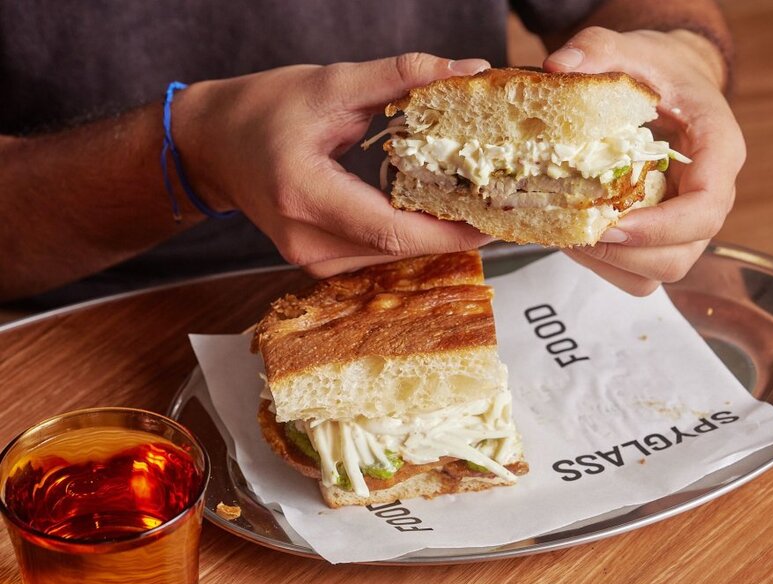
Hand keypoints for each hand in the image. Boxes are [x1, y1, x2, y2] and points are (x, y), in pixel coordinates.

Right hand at [174, 54, 492, 276]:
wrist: (213, 145)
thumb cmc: (261, 111)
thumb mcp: (330, 84)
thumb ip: (400, 76)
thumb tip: (465, 73)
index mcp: (304, 194)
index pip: (391, 227)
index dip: (448, 230)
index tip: (492, 218)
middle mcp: (305, 240)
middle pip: (398, 247)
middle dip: (452, 232)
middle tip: (497, 206)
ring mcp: (309, 258)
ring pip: (390, 255)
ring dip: (433, 235)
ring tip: (473, 206)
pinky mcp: (317, 261)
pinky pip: (375, 253)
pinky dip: (408, 236)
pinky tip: (432, 214)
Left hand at [544, 28, 745, 294]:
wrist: (672, 84)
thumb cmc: (660, 71)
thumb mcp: (631, 49)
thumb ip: (598, 49)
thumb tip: (558, 65)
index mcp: (718, 149)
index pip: (707, 206)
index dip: (661, 226)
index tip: (613, 223)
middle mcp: (711, 193)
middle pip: (683, 251)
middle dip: (628, 251)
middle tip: (579, 232)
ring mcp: (689, 220)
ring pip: (663, 269)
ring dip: (614, 263)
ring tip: (573, 237)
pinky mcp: (665, 233)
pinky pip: (642, 271)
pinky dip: (609, 265)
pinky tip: (578, 239)